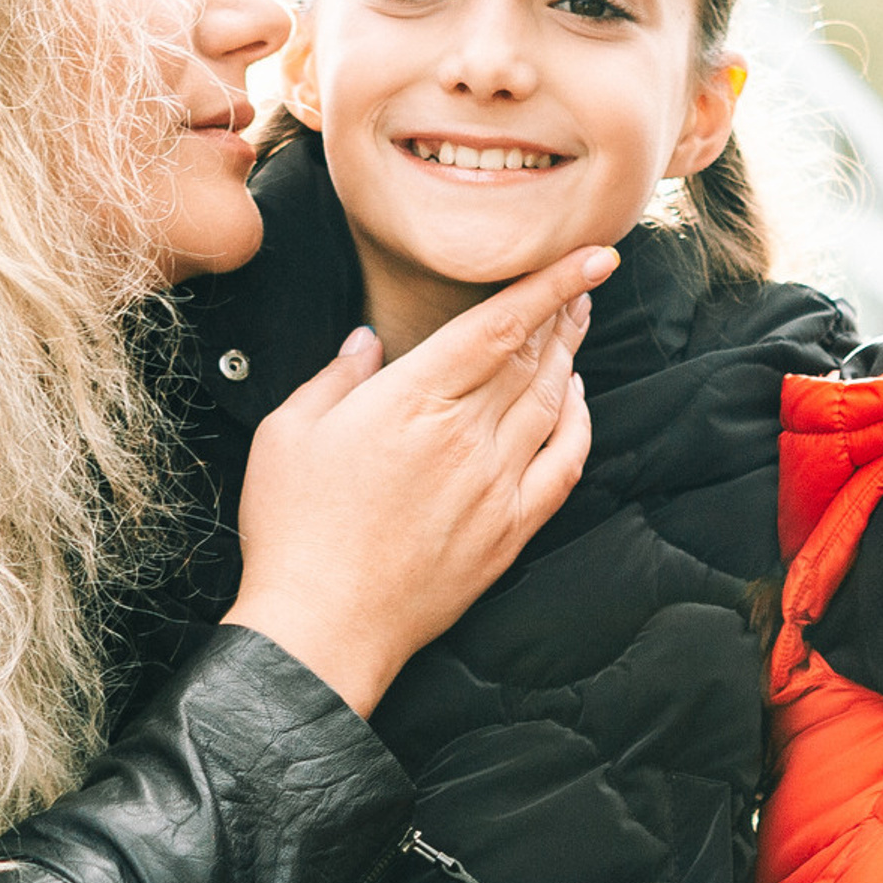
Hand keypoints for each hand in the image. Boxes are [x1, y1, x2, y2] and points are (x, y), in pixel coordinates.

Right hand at [222, 246, 611, 712]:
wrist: (324, 625)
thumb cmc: (294, 529)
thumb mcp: (288, 433)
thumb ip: (336, 376)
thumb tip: (367, 339)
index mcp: (411, 400)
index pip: (499, 325)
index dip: (552, 284)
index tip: (594, 256)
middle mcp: (466, 436)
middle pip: (532, 358)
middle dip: (563, 312)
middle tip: (583, 281)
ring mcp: (496, 484)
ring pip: (550, 402)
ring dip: (570, 357)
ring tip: (578, 323)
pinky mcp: (511, 529)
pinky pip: (565, 464)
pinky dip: (579, 423)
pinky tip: (576, 399)